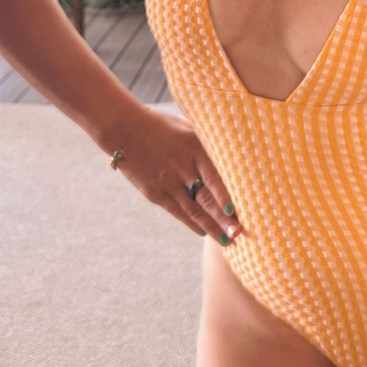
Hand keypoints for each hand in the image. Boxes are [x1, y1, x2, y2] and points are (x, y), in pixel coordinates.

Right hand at [112, 108, 243, 245]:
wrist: (125, 129)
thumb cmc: (161, 125)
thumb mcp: (188, 126)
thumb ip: (207, 140)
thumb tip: (231, 147)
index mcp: (195, 148)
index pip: (216, 177)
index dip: (228, 196)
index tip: (241, 210)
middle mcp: (183, 168)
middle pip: (208, 198)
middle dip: (225, 219)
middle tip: (240, 234)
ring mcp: (168, 182)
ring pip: (194, 210)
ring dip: (211, 227)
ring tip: (226, 241)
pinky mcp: (155, 193)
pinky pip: (177, 212)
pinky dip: (192, 223)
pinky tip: (203, 231)